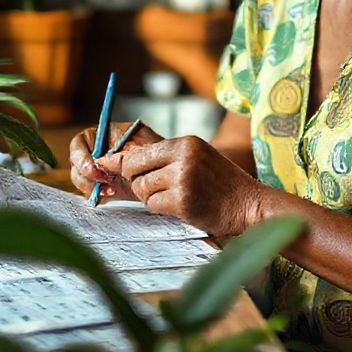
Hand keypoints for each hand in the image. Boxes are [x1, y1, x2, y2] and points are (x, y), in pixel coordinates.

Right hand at [69, 121, 161, 201]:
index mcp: (102, 135)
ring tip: (111, 188)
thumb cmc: (154, 150)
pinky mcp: (101, 185)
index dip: (81, 156)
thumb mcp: (142, 143)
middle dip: (86, 175)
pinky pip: (91, 192)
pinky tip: (112, 193)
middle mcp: (96, 152)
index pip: (79, 142)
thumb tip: (102, 160)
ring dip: (92, 186)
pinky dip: (98, 195)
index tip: (93, 168)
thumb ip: (121, 150)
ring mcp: (97, 170)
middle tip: (104, 181)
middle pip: (75, 164)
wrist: (163, 169)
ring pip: (80, 179)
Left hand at [96, 135, 261, 238]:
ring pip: (142, 189)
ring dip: (150, 196)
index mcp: (185, 143)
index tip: (102, 165)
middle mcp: (183, 157)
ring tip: (171, 197)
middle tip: (151, 187)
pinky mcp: (183, 202)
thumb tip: (124, 162)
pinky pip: (153, 205)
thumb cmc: (221, 182)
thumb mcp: (197, 157)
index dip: (119, 161)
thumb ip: (167, 157)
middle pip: (134, 169)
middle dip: (136, 181)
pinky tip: (179, 206)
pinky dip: (160, 208)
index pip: (140, 151)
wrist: (248, 204)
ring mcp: (183, 179)